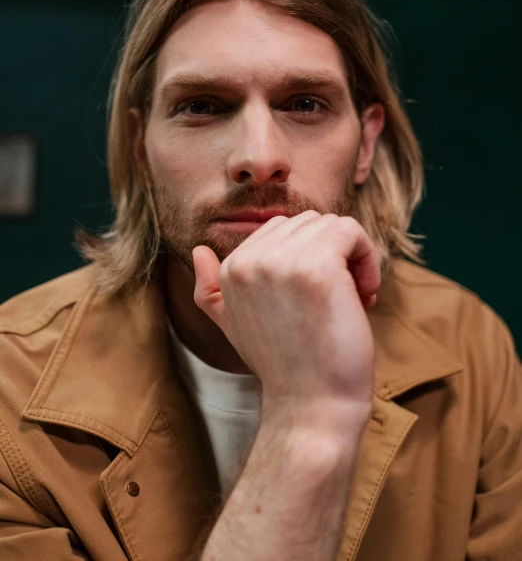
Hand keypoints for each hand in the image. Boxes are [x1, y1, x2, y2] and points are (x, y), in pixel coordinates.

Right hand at [192, 211, 379, 420]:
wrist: (310, 407)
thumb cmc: (283, 367)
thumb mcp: (234, 325)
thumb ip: (211, 289)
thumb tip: (198, 251)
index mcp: (230, 269)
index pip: (280, 228)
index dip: (309, 256)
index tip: (320, 296)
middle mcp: (249, 260)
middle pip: (307, 222)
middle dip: (332, 253)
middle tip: (343, 296)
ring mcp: (281, 261)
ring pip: (330, 225)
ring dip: (352, 257)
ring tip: (354, 296)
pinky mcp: (316, 266)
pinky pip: (350, 231)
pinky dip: (367, 257)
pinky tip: (365, 294)